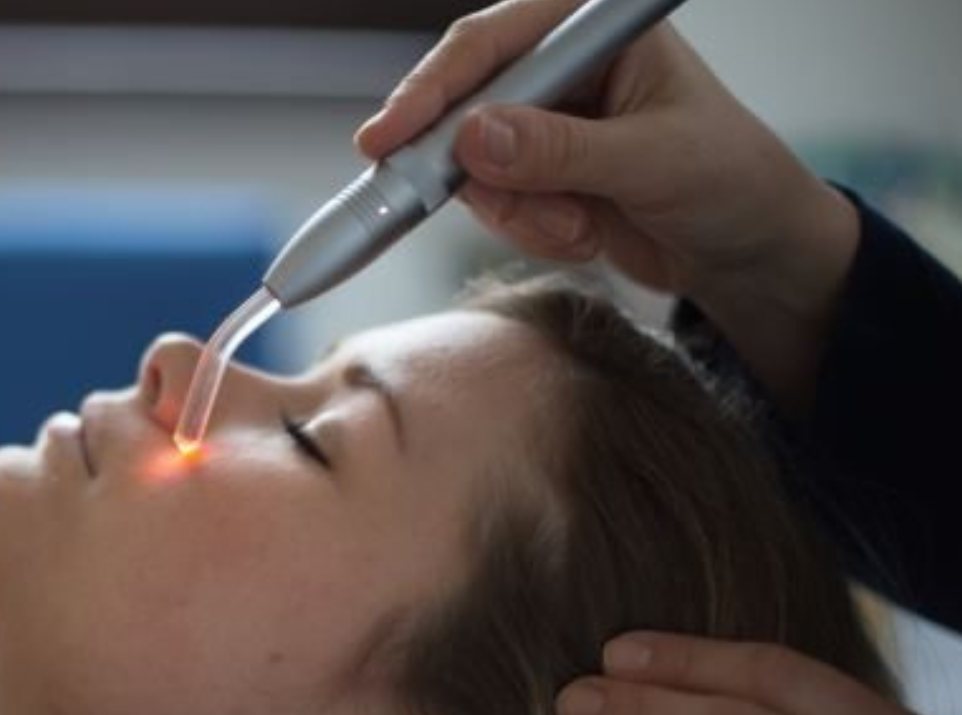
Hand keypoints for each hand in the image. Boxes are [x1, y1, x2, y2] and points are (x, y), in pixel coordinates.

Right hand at [356, 0, 858, 421]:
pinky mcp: (539, 176)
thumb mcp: (652, 163)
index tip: (390, 137)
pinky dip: (528, 230)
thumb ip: (561, 150)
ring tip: (577, 227)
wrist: (754, 254)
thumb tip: (474, 138)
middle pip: (464, 102)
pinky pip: (493, 204)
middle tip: (436, 201)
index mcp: (596, 30)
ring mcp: (547, 125)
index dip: (434, 87)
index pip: (495, 42)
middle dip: (470, 165)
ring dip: (515, 209)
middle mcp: (565, 68)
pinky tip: (582, 235)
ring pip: (471, 165)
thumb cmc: (734, 183)